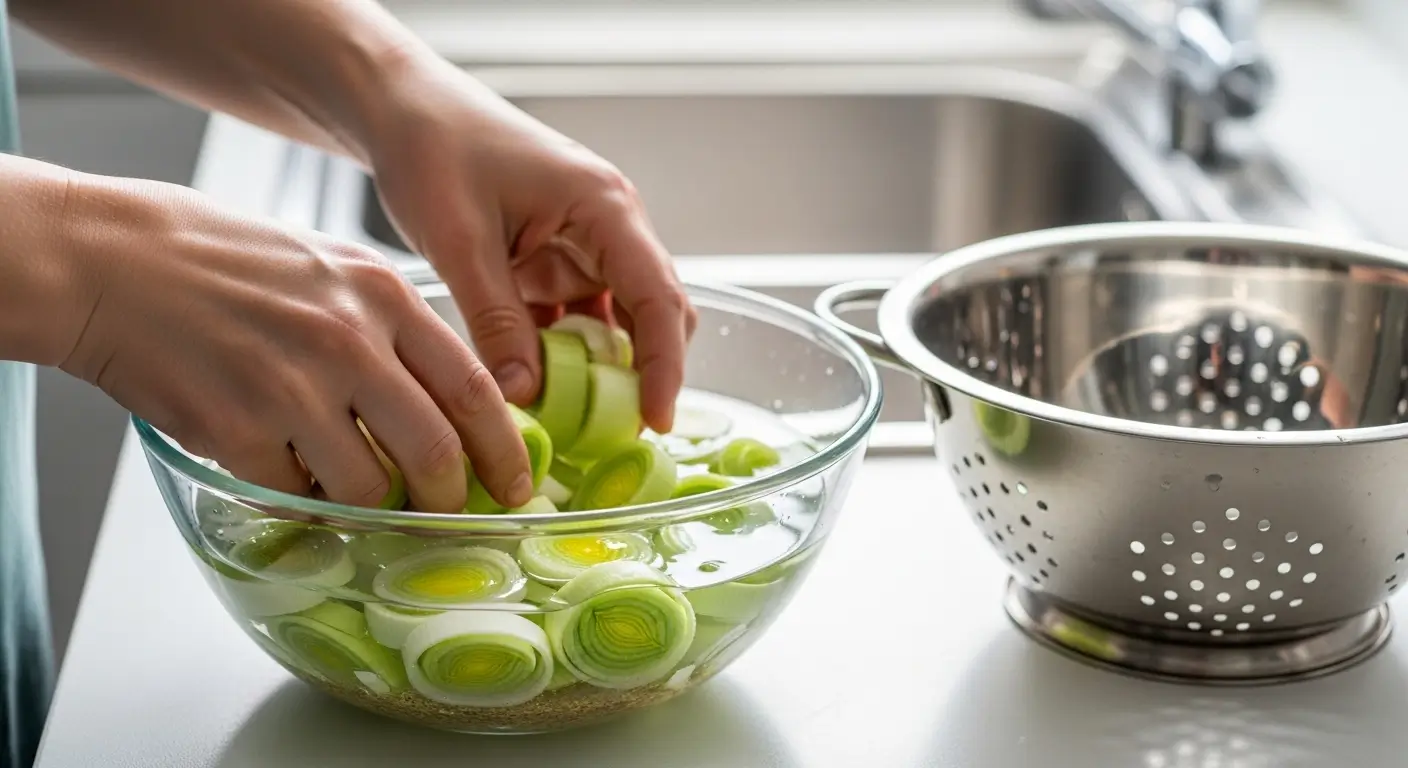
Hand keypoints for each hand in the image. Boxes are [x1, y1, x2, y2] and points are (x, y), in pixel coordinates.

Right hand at [56, 172, 532, 512]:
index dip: (503, 449)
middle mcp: (349, 341)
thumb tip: (444, 402)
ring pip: (366, 487)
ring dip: (363, 504)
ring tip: (338, 483)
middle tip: (440, 514)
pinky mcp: (237, 428)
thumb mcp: (331, 269)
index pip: (474, 388)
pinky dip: (294, 498)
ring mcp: (293, 386)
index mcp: (383, 296)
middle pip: (435, 453)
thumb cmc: (222, 261)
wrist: (113, 260)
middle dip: (446, 500)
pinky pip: (292, 495)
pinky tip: (278, 467)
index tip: (515, 483)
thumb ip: (391, 329)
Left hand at [357, 61, 696, 433]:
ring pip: (617, 325)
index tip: (656, 420)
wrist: (403, 111)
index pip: (658, 296)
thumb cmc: (434, 149)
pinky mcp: (555, 264)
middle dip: (643, 373)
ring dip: (600, 371)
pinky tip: (538, 391)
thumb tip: (525, 398)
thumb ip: (496, 321)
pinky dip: (563, 360)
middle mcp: (609, 228)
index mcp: (603, 207)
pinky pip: (575, 323)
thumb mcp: (460, 241)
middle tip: (616, 435)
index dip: (665, 364)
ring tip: (573, 423)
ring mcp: (585, 248)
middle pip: (655, 313)